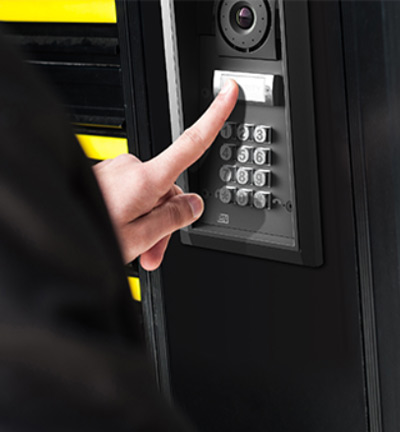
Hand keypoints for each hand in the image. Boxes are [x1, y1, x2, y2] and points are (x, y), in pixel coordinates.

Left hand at [93, 80, 238, 269]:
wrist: (54, 229)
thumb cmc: (89, 231)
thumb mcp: (141, 237)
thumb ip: (173, 218)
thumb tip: (194, 204)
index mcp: (146, 179)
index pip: (192, 143)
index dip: (215, 117)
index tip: (227, 94)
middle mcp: (131, 167)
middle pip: (169, 191)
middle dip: (167, 221)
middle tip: (154, 251)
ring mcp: (116, 170)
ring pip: (149, 197)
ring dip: (148, 223)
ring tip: (135, 249)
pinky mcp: (104, 177)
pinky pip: (130, 196)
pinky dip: (131, 217)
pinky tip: (121, 234)